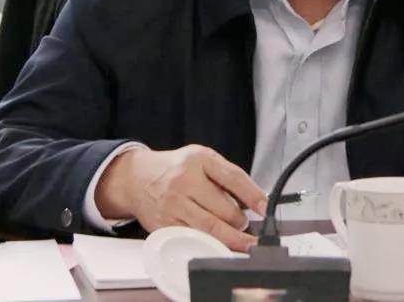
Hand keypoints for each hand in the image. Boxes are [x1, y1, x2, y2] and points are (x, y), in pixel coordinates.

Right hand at [94, 144, 266, 251]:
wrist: (137, 178)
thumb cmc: (175, 169)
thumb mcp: (202, 159)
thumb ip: (226, 176)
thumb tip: (255, 200)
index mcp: (198, 159)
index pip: (233, 178)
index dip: (253, 195)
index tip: (266, 208)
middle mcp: (184, 181)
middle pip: (224, 209)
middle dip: (240, 221)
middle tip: (246, 224)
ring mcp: (173, 205)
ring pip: (211, 228)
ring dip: (231, 237)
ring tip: (242, 239)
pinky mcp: (164, 225)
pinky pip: (194, 239)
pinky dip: (211, 244)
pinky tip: (219, 244)